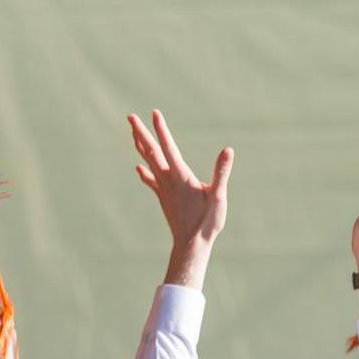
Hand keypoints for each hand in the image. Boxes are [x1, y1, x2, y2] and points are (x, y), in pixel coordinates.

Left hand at [128, 110, 233, 288]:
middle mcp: (168, 180)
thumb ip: (221, 172)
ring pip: (148, 162)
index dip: (162, 130)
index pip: (169, 148)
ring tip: (133, 132)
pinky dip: (144, 172)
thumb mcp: (218, 196)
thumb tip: (228, 150)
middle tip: (130, 116)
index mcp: (181, 177)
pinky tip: (138, 168)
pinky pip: (151, 181)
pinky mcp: (163, 198)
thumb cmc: (207, 222)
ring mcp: (163, 190)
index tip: (154, 113)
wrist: (190, 246)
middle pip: (151, 152)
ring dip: (140, 146)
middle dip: (141, 132)